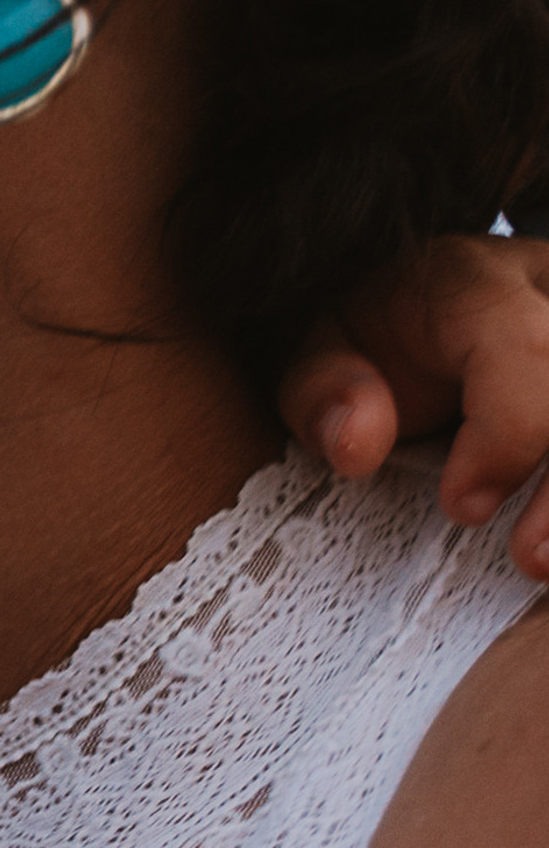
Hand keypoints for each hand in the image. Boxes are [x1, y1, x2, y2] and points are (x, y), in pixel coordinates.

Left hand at [275, 234, 548, 577]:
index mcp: (475, 284)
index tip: (462, 507)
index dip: (508, 434)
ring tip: (546, 563)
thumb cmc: (374, 340)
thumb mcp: (321, 356)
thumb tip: (358, 449)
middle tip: (531, 556)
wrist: (413, 307)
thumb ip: (324, 394)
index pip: (524, 348)